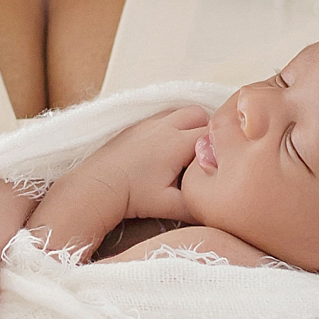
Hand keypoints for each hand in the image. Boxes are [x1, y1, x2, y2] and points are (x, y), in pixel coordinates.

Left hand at [112, 105, 210, 221]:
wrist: (98, 186)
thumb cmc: (133, 196)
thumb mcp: (169, 205)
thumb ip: (197, 206)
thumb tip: (217, 208)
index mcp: (178, 143)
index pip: (212, 134)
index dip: (221, 145)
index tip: (221, 160)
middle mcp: (165, 126)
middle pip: (199, 114)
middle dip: (207, 130)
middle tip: (205, 154)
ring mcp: (149, 122)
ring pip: (180, 111)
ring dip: (189, 124)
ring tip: (187, 149)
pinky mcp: (136, 125)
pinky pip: (162, 115)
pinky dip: (171, 124)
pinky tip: (166, 146)